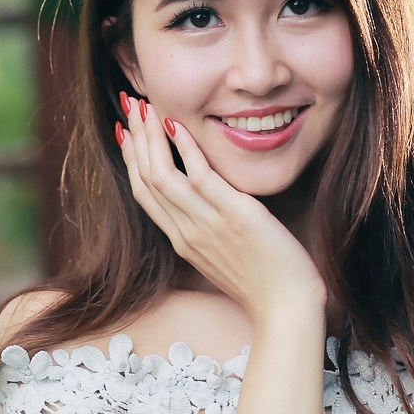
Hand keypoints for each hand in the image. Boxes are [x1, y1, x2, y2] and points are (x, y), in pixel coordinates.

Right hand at [117, 94, 324, 325]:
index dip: (131, 160)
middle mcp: (186, 232)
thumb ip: (209, 230)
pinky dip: (185, 149)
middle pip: (146, 179)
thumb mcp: (225, 257)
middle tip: (131, 105)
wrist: (287, 308)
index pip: (144, 194)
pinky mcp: (234, 216)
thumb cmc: (265, 284)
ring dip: (151, 136)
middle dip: (135, 139)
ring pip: (162, 175)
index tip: (127, 132)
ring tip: (146, 106)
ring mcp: (207, 225)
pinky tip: (180, 125)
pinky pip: (200, 176)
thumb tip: (208, 205)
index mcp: (182, 242)